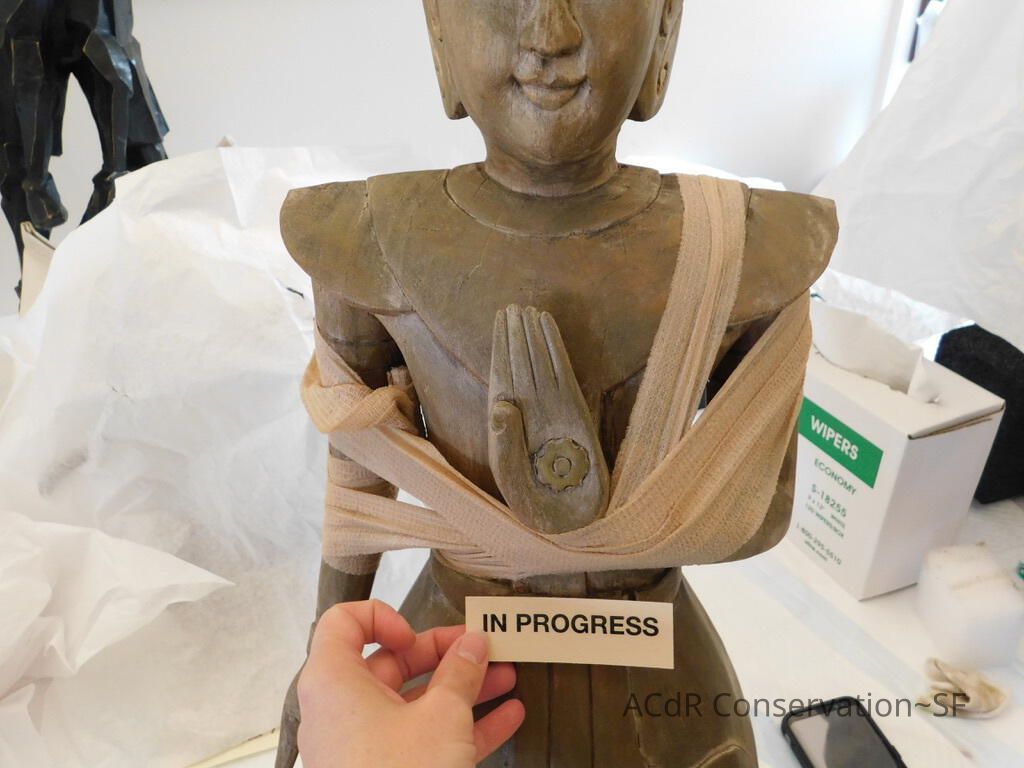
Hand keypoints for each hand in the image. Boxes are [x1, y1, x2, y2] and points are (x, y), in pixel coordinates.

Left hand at [296, 600, 524, 767]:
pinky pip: (424, 740)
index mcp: (334, 683)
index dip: (383, 616)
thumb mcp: (442, 716)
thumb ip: (460, 672)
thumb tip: (473, 645)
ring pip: (415, 705)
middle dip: (445, 655)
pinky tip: (506, 718)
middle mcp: (342, 712)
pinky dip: (462, 727)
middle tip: (484, 649)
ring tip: (507, 678)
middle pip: (391, 664)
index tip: (418, 631)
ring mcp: (363, 747)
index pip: (345, 625)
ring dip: (464, 689)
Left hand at [489, 305, 609, 532]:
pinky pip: (563, 375)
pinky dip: (556, 351)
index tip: (499, 320)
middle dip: (515, 335)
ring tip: (529, 310)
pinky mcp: (575, 413)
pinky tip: (550, 331)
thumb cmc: (534, 505)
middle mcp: (528, 411)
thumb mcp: (511, 480)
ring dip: (533, 337)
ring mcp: (552, 410)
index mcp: (506, 424)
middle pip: (520, 363)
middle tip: (513, 305)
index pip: (502, 375)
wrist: (567, 522)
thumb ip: (505, 444)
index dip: (500, 347)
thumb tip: (502, 405)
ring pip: (539, 364)